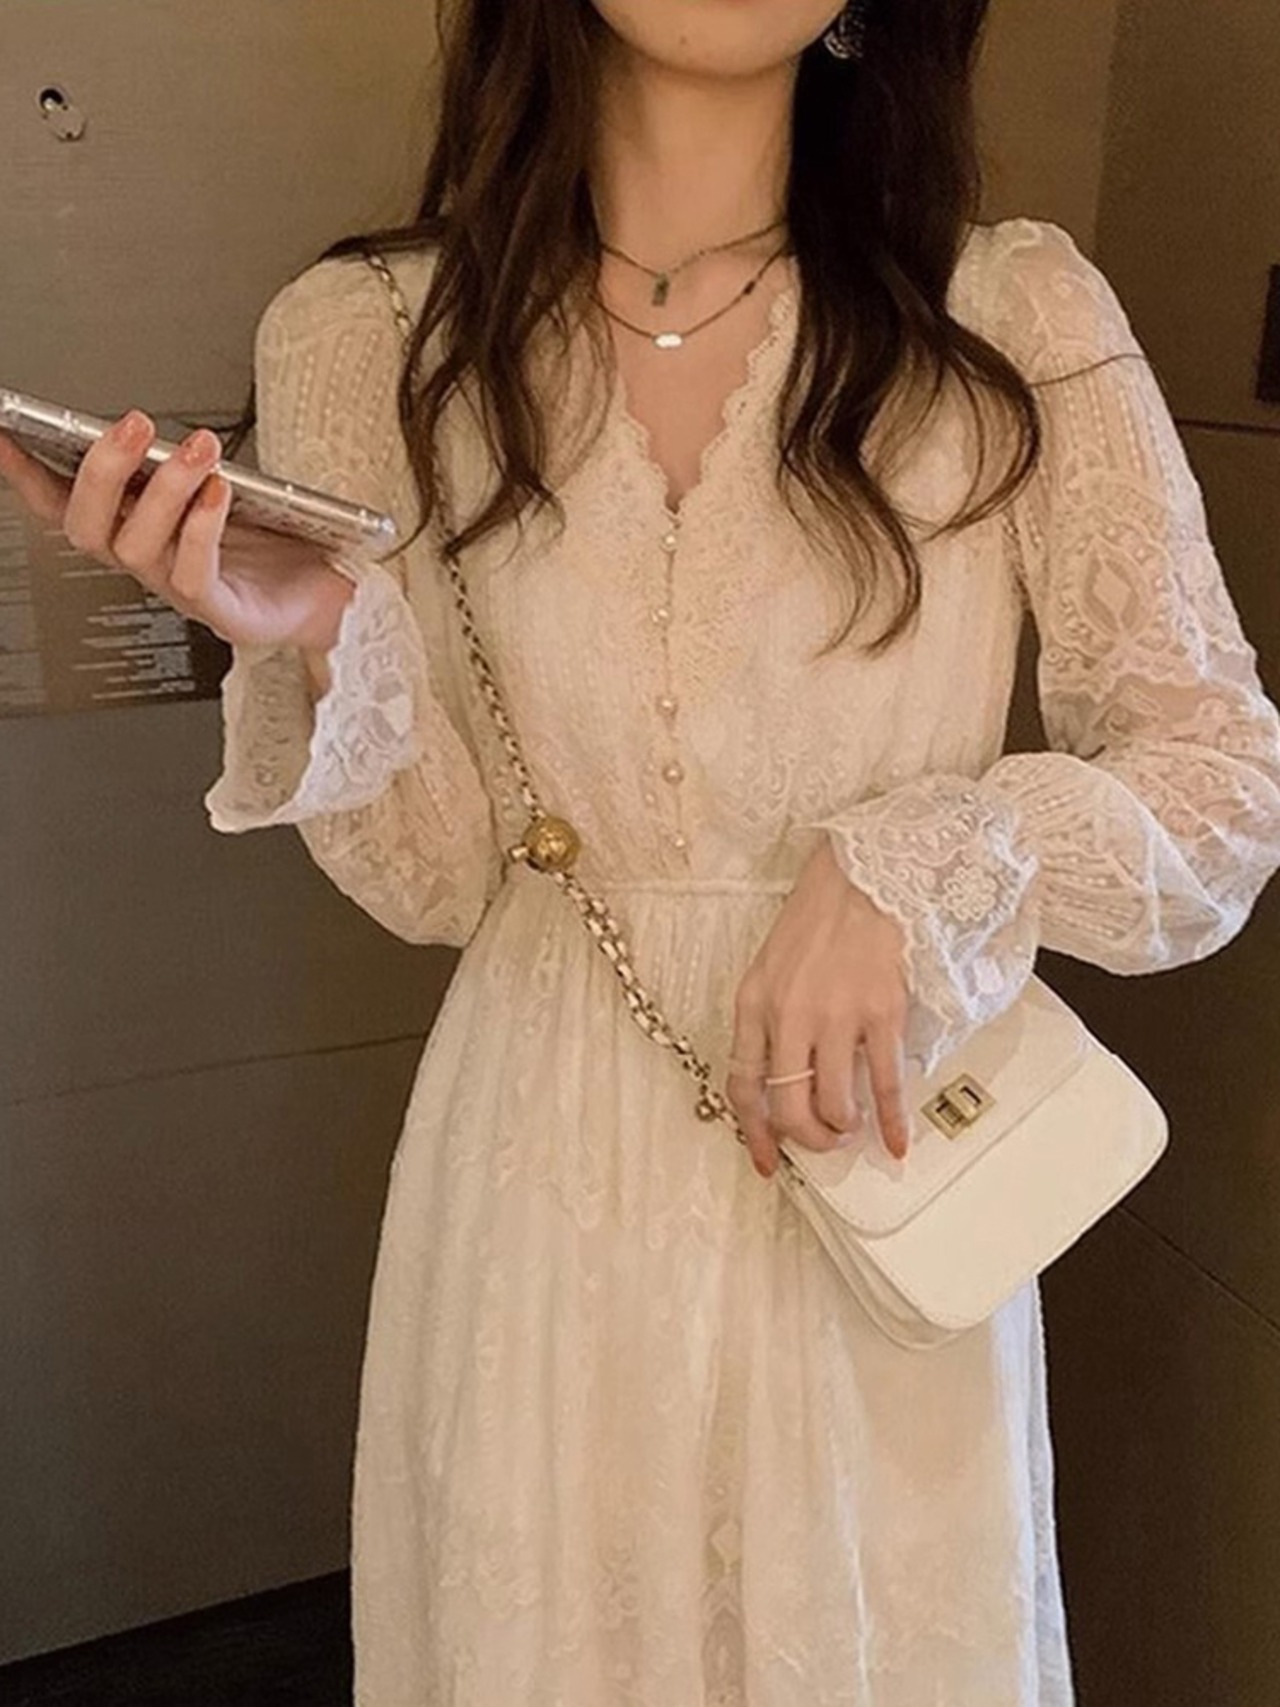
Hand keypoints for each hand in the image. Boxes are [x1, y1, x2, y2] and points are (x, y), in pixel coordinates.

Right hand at [0, 411, 354, 654]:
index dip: (27, 475)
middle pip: (87, 528)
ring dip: (164, 489)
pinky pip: (195, 572)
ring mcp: (179, 589)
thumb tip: (138, 428)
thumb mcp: (215, 486)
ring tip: (196, 447)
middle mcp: (148, 562)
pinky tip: (218, 492)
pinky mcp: (221, 612)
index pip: (64, 505)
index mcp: (137, 527)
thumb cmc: (275, 538)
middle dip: (100, 472)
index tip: (6, 432)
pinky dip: (202, 527)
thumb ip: (173, 464)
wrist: (330, 590)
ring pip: (138, 546)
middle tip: (130, 424)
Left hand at [726, 834, 912, 1179]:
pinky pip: (884, 1084)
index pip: (743, 1084)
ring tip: (854, 1126)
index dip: (755, 1132)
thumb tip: (785, 1075)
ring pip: (834, 1104)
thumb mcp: (773, 965)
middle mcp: (788, 1015)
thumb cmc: (819, 916)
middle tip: (824, 1142)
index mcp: (754, 1002)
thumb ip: (772, 1018)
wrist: (864, 873)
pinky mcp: (880, 1012)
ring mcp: (835, 1016)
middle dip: (808, 1138)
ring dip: (844, 1128)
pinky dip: (891, 1121)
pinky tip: (895, 1143)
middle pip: (788, 1106)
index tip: (767, 1160)